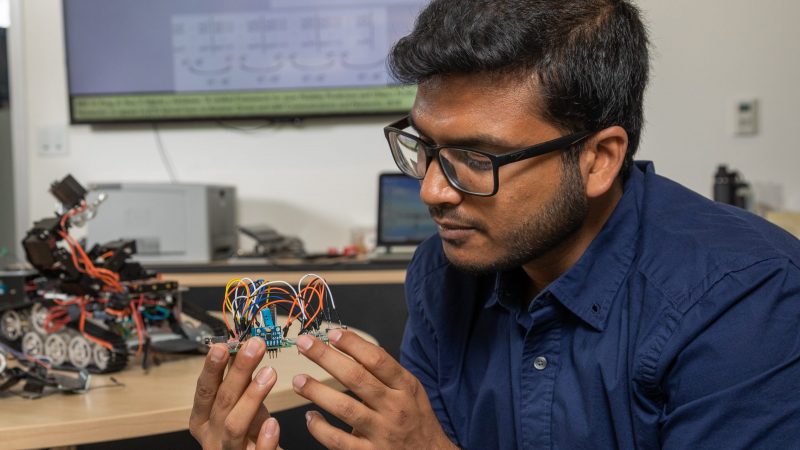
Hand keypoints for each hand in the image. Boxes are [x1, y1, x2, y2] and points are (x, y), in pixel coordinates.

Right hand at [190, 338, 281, 449]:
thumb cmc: (246, 434)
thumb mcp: (238, 407)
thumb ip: (238, 382)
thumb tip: (243, 344)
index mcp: (203, 420)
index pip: (205, 390)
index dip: (212, 369)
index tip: (222, 346)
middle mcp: (212, 437)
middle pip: (222, 402)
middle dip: (238, 372)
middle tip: (255, 347)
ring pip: (235, 425)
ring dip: (251, 397)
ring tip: (269, 373)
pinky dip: (265, 438)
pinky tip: (274, 423)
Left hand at [292, 329, 456, 449]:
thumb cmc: (417, 421)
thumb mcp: (411, 391)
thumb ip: (386, 373)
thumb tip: (354, 349)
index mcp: (405, 387)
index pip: (377, 359)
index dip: (353, 344)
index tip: (332, 333)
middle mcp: (394, 408)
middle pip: (356, 378)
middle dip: (326, 358)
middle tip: (305, 344)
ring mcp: (381, 433)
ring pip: (344, 408)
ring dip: (317, 392)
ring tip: (299, 380)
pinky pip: (337, 440)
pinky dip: (320, 428)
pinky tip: (310, 417)